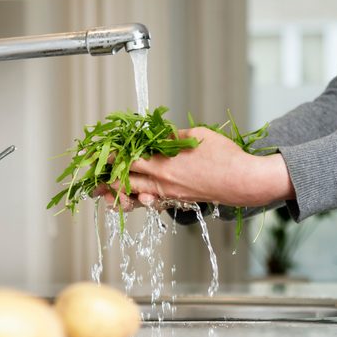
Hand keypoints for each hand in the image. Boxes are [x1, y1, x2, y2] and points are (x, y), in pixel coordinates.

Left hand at [107, 127, 294, 207]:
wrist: (243, 181)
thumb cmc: (224, 156)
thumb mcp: (196, 136)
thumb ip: (173, 137)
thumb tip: (159, 135)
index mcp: (163, 164)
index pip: (128, 159)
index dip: (111, 157)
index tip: (98, 154)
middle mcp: (162, 182)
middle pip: (127, 182)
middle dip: (108, 181)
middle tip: (93, 182)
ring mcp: (170, 194)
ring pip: (138, 195)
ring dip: (121, 194)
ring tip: (106, 195)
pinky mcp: (179, 201)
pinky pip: (155, 202)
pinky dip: (142, 200)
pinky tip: (136, 198)